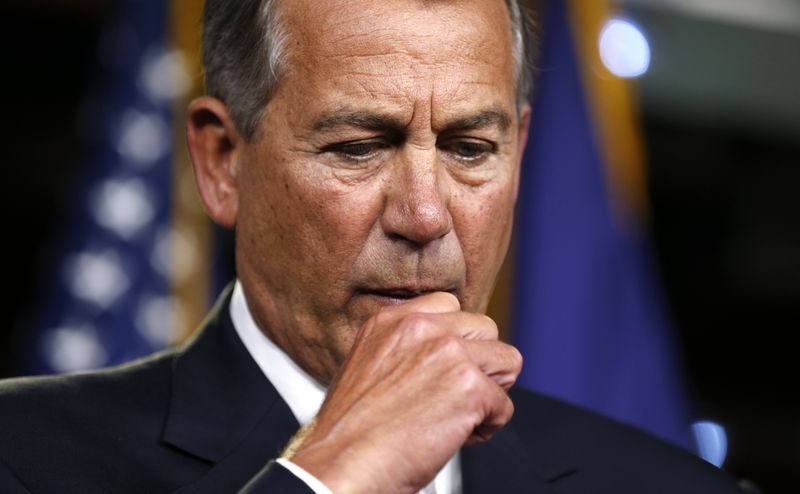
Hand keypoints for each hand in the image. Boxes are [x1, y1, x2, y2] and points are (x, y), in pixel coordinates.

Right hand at [285, 292, 522, 493]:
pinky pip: (504, 406)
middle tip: (457, 397)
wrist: (341, 466)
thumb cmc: (349, 433)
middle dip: (480, 365)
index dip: (457, 341)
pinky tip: (455, 439)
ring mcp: (449, 354)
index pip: (450, 306)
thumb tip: (439, 358)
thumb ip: (404, 350)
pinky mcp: (470, 387)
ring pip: (507, 361)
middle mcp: (422, 328)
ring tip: (460, 417)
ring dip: (490, 392)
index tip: (448, 367)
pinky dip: (487, 428)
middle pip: (486, 329)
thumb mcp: (366, 367)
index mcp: (392, 321)